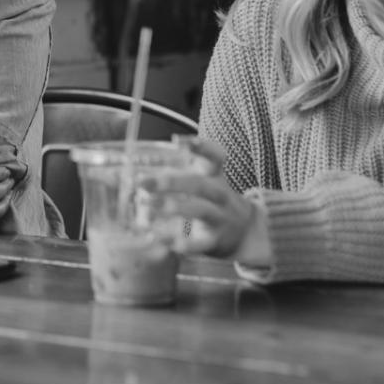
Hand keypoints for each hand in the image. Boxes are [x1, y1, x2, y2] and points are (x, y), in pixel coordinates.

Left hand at [155, 136, 271, 265]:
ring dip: (172, 207)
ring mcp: (220, 218)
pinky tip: (157, 238)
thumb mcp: (206, 182)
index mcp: (216, 177)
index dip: (201, 147)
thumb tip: (138, 170)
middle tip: (142, 183)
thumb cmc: (214, 201)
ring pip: (199, 210)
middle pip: (199, 185)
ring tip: (146, 205)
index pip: (215, 157)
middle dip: (170, 182)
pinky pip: (198, 243)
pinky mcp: (215, 241)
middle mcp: (220, 196)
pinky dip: (179, 242)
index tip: (179, 141)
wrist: (245, 232)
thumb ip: (180, 172)